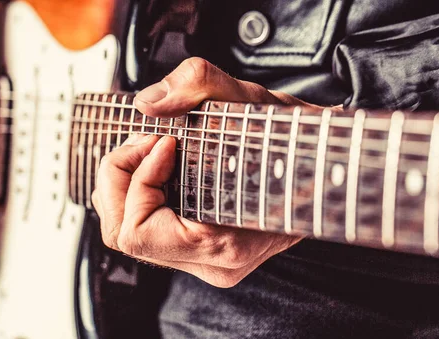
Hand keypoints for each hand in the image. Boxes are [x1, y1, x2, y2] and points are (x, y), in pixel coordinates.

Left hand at [92, 58, 305, 287]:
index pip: (139, 232)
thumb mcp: (249, 99)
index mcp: (224, 243)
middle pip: (124, 235)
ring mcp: (207, 262)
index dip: (137, 180)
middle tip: (145, 141)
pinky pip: (146, 231)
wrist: (319, 165)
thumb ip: (197, 84)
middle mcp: (214, 263)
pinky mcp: (202, 253)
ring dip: (125, 186)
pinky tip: (156, 169)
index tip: (162, 141)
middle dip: (120, 179)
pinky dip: (137, 196)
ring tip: (150, 151)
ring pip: (129, 235)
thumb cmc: (289, 138)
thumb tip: (148, 103)